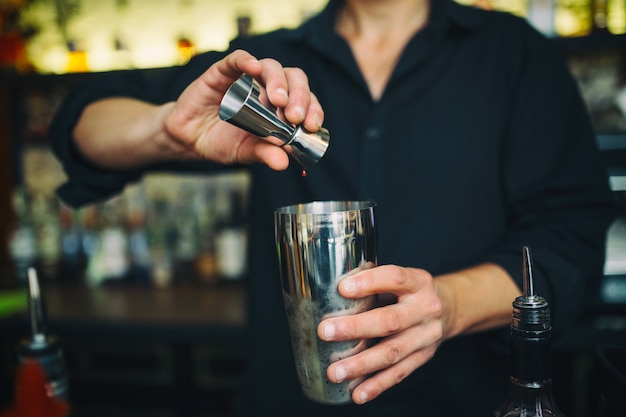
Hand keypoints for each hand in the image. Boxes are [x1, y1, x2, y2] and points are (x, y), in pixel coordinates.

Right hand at [164, 49, 324, 169]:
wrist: (190, 138)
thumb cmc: (223, 142)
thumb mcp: (245, 152)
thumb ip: (264, 154)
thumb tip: (284, 162)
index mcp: (281, 107)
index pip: (305, 100)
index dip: (312, 109)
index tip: (311, 125)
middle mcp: (268, 88)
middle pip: (293, 79)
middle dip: (299, 96)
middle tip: (294, 116)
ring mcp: (247, 78)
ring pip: (271, 67)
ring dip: (278, 81)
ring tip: (278, 101)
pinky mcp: (223, 71)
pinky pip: (237, 59)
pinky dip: (247, 60)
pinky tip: (253, 68)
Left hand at [317, 265, 444, 404]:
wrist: (449, 309)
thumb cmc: (410, 291)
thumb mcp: (399, 279)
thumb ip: (372, 282)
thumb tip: (329, 290)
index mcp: (417, 282)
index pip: (395, 278)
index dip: (369, 282)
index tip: (342, 288)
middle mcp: (425, 309)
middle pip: (390, 320)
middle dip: (355, 328)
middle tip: (326, 332)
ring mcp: (426, 336)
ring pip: (392, 352)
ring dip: (362, 365)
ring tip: (335, 372)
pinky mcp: (423, 358)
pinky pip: (399, 374)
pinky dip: (377, 386)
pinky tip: (357, 393)